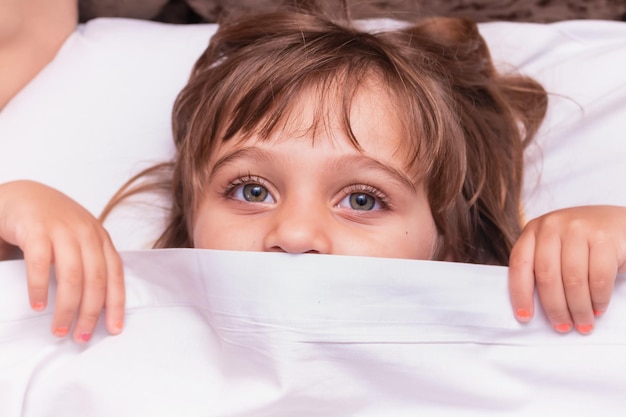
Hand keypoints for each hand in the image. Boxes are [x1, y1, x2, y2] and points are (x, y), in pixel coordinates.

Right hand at [0, 180, 123, 341]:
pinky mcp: (36, 229)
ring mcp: (62, 229)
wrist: (21, 195)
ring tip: (60, 329)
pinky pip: (41, 263)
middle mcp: (86, 233)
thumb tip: (94, 306)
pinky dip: (40, 287)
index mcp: (100, 238)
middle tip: (82, 336)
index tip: (115, 329)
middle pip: (96, 279)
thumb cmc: (50, 223)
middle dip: (91, 312)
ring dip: (67, 306)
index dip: (117, 303)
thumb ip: (88, 263)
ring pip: (73, 275)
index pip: (116, 274)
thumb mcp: (77, 240)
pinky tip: (38, 305)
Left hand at [509, 205, 625, 333]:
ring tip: (583, 324)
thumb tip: (532, 307)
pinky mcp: (604, 238)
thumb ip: (541, 265)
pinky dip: (598, 299)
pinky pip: (598, 278)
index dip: (520, 293)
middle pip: (547, 276)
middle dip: (555, 308)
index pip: (519, 264)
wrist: (619, 223)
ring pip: (573, 280)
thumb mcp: (555, 246)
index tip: (524, 317)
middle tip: (562, 327)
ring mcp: (579, 229)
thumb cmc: (582, 241)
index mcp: (534, 229)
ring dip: (578, 309)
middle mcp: (553, 225)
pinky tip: (598, 309)